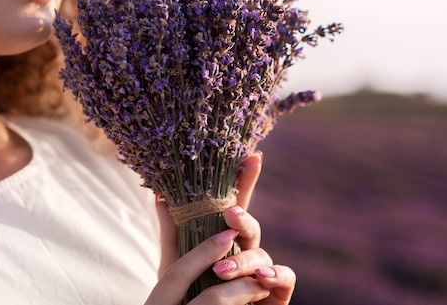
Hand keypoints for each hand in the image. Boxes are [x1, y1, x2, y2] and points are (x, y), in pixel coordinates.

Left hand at [147, 151, 295, 304]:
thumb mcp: (176, 263)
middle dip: (242, 217)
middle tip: (230, 213)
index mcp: (224, 237)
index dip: (244, 180)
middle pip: (250, 224)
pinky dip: (276, 274)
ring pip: (262, 252)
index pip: (235, 205)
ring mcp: (262, 269)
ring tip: (220, 271)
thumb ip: (172, 231)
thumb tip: (159, 193)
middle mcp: (245, 249)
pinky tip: (261, 277)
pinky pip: (286, 276)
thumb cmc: (192, 294)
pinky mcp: (277, 291)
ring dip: (243, 259)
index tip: (251, 155)